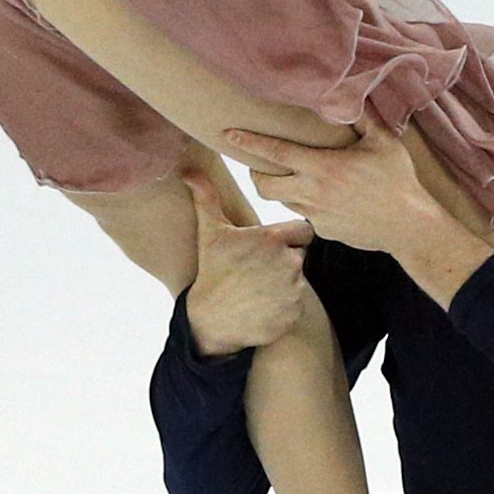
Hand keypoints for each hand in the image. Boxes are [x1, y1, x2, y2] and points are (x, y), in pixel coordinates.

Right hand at [182, 173, 312, 357]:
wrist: (210, 321)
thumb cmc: (212, 272)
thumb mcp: (210, 233)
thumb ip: (207, 198)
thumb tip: (190, 172)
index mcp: (273, 239)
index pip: (303, 230)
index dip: (291, 236)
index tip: (273, 245)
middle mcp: (289, 263)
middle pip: (301, 254)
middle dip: (286, 259)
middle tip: (261, 268)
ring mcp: (293, 291)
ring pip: (300, 280)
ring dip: (286, 282)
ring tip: (261, 287)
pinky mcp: (294, 313)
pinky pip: (298, 304)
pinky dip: (286, 305)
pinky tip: (264, 305)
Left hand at [223, 106, 436, 254]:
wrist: (408, 227)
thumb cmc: (398, 180)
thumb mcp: (384, 142)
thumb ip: (363, 116)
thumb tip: (351, 92)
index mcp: (322, 167)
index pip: (275, 152)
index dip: (249, 142)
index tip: (229, 134)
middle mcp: (312, 192)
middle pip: (264, 184)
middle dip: (254, 172)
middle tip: (258, 161)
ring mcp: (316, 215)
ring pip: (282, 199)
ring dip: (279, 186)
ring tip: (291, 173)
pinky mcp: (324, 231)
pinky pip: (305, 213)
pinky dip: (305, 201)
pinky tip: (323, 194)